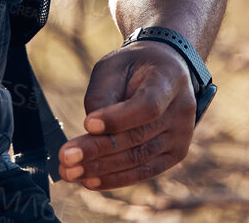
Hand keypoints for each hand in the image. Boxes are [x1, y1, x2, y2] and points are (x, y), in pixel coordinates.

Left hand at [58, 41, 198, 189]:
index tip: (87, 124)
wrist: (164, 70)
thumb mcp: (114, 67)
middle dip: (98, 150)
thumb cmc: (133, 67)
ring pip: (139, 158)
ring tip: (70, 172)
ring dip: (102, 169)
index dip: (117, 118)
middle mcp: (181, 112)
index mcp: (169, 81)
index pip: (147, 106)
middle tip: (66, 157)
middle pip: (139, 137)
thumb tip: (90, 131)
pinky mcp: (174, 154)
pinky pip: (144, 170)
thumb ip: (103, 96)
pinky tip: (90, 181)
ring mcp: (181, 136)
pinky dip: (116, 178)